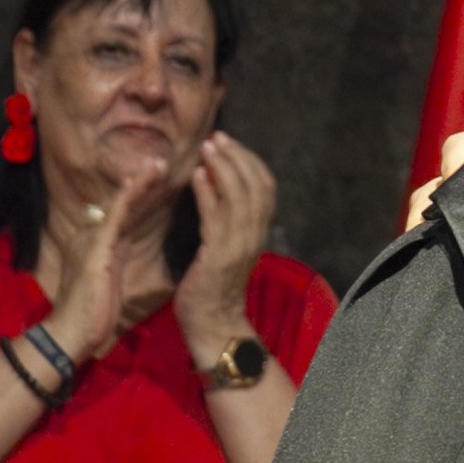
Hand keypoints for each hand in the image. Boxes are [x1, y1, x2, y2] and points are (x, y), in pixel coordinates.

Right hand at [41, 153, 188, 363]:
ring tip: (157, 163)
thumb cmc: (92, 315)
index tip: (162, 179)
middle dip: (143, 182)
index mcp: (100, 244)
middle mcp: (93, 235)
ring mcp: (92, 240)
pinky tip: (139, 182)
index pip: (125, 214)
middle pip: (123, 204)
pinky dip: (128, 198)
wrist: (71, 335)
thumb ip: (114, 261)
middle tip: (162, 160)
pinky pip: (114, 217)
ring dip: (139, 182)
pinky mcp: (95, 249)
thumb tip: (122, 249)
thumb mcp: (108, 282)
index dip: (143, 196)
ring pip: (120, 204)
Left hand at [172, 132, 280, 357]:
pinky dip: (208, 191)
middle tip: (217, 137)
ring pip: (239, 196)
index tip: (229, 142)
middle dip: (237, 156)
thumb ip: (229, 222)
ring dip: (223, 167)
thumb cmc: (214, 288)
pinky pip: (216, 216)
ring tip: (207, 148)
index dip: (249, 160)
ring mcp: (239, 245)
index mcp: (259, 232)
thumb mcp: (228, 248)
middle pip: (256, 185)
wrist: (214, 325)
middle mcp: (255, 235)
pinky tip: (197, 176)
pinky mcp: (219, 255)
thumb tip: (221, 191)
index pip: (266, 186)